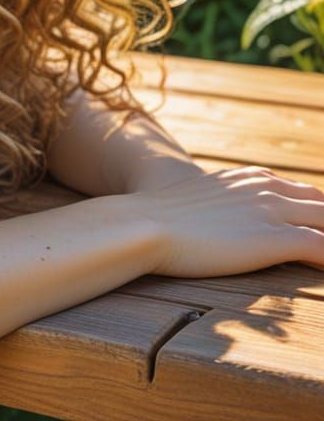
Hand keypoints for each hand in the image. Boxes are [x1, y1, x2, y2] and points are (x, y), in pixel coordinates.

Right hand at [132, 165, 323, 277]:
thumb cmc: (161, 220)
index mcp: (250, 178)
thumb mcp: (198, 201)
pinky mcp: (274, 239)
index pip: (304, 192)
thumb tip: (215, 222)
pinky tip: (323, 274)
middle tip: (320, 249)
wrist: (145, 224)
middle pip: (322, 204)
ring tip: (322, 260)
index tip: (315, 232)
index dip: (316, 214)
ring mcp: (271, 211)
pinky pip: (322, 247)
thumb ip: (220, 205)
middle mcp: (266, 188)